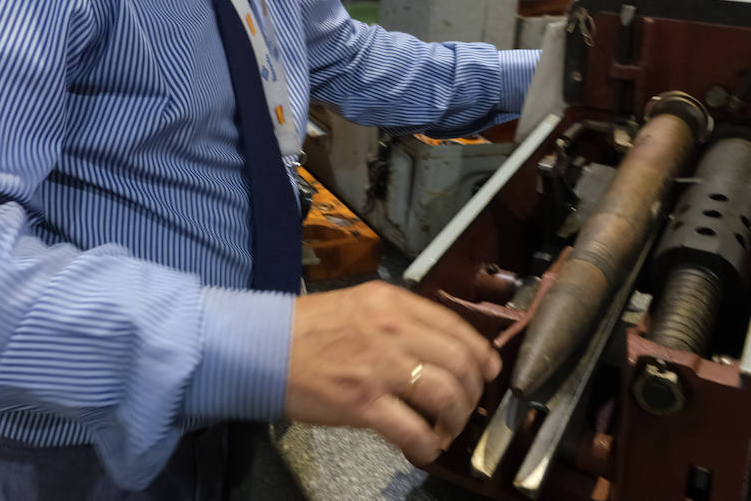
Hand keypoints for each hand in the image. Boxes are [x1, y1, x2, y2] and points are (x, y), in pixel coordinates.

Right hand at [285, 280, 500, 465]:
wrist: (262, 348)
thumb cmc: (308, 329)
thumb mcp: (360, 305)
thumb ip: (399, 320)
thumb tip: (440, 348)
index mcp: (393, 302)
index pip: (456, 327)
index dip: (481, 355)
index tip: (488, 372)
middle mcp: (392, 329)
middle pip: (461, 363)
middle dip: (473, 393)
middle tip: (465, 408)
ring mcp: (379, 366)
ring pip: (447, 395)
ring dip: (455, 419)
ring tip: (445, 429)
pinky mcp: (362, 403)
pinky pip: (414, 429)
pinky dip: (428, 444)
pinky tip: (425, 448)